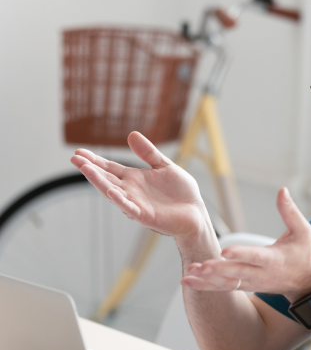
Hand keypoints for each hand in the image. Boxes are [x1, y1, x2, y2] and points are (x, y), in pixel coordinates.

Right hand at [70, 131, 209, 240]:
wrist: (196, 213)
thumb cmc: (181, 193)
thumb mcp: (165, 166)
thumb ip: (149, 153)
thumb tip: (132, 134)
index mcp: (135, 179)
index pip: (110, 168)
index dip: (95, 161)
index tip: (79, 152)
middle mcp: (131, 191)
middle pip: (106, 178)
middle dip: (90, 169)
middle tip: (75, 158)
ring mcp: (136, 204)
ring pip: (113, 192)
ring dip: (99, 182)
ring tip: (85, 169)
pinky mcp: (145, 215)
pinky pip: (130, 207)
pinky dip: (120, 200)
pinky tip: (110, 191)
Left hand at [182, 188, 310, 300]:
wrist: (306, 283)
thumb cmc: (304, 253)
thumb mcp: (303, 231)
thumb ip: (290, 211)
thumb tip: (282, 190)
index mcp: (274, 259)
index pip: (256, 256)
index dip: (241, 254)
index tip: (225, 251)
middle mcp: (261, 274)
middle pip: (237, 273)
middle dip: (218, 270)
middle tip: (201, 265)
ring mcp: (252, 283)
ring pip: (227, 283)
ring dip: (207, 280)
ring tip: (188, 274)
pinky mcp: (246, 287)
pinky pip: (224, 288)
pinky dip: (205, 286)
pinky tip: (187, 280)